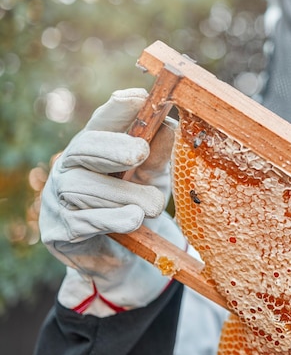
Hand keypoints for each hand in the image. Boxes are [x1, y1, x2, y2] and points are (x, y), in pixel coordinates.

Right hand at [39, 88, 185, 315]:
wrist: (123, 255)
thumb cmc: (136, 204)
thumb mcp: (153, 178)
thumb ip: (158, 155)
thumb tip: (168, 125)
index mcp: (94, 147)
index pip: (102, 122)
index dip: (117, 109)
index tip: (139, 98)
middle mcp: (70, 166)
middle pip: (84, 148)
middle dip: (113, 148)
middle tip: (139, 152)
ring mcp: (58, 198)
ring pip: (85, 187)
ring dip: (124, 195)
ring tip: (154, 207)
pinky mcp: (58, 230)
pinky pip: (83, 221)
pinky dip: (111, 220)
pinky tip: (132, 220)